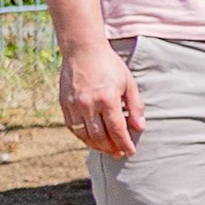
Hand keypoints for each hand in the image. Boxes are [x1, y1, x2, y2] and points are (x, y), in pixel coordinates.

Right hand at [56, 40, 139, 158]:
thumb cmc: (109, 65)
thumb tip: (140, 127)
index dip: (125, 143)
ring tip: (107, 150)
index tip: (131, 151)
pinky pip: (72, 127)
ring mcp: (74, 105)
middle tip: (119, 154)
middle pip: (100, 136)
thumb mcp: (128, 82)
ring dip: (96, 146)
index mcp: (107, 99)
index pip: (117, 129)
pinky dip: (82, 137)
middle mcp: (88, 104)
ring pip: (84, 135)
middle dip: (111, 148)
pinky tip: (91, 139)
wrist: (83, 50)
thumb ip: (135, 106)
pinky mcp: (64, 104)